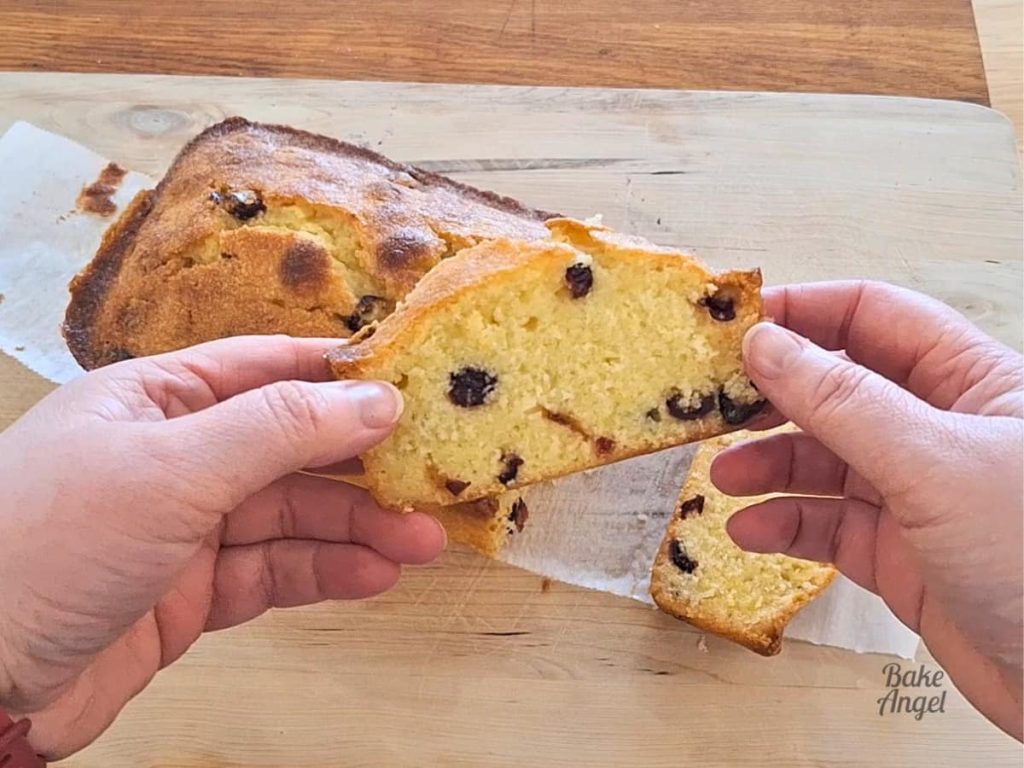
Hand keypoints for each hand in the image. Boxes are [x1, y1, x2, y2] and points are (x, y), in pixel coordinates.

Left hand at [0, 335, 445, 758]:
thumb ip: (279, 431)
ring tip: (421, 540)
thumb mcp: (172, 469)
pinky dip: (322, 573)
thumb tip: (376, 398)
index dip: (338, 375)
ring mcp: (183, 529)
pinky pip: (271, 573)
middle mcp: (174, 457)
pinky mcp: (189, 595)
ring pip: (289, 517)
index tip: (410, 382)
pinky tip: (372, 575)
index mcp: (156, 400)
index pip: (265, 370)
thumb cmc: (46, 544)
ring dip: (356, 528)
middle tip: (432, 475)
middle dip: (360, 465)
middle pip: (289, 449)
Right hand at [713, 281, 1022, 739]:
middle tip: (717, 408)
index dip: (804, 313)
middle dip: (775, 398)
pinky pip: (829, 526)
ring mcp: (919, 494)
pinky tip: (752, 532)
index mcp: (971, 381)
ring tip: (726, 478)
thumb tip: (764, 344)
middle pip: (839, 391)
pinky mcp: (901, 556)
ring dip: (771, 466)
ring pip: (826, 461)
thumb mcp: (932, 463)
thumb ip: (841, 402)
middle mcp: (941, 431)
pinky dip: (787, 526)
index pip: (874, 317)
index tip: (735, 325)